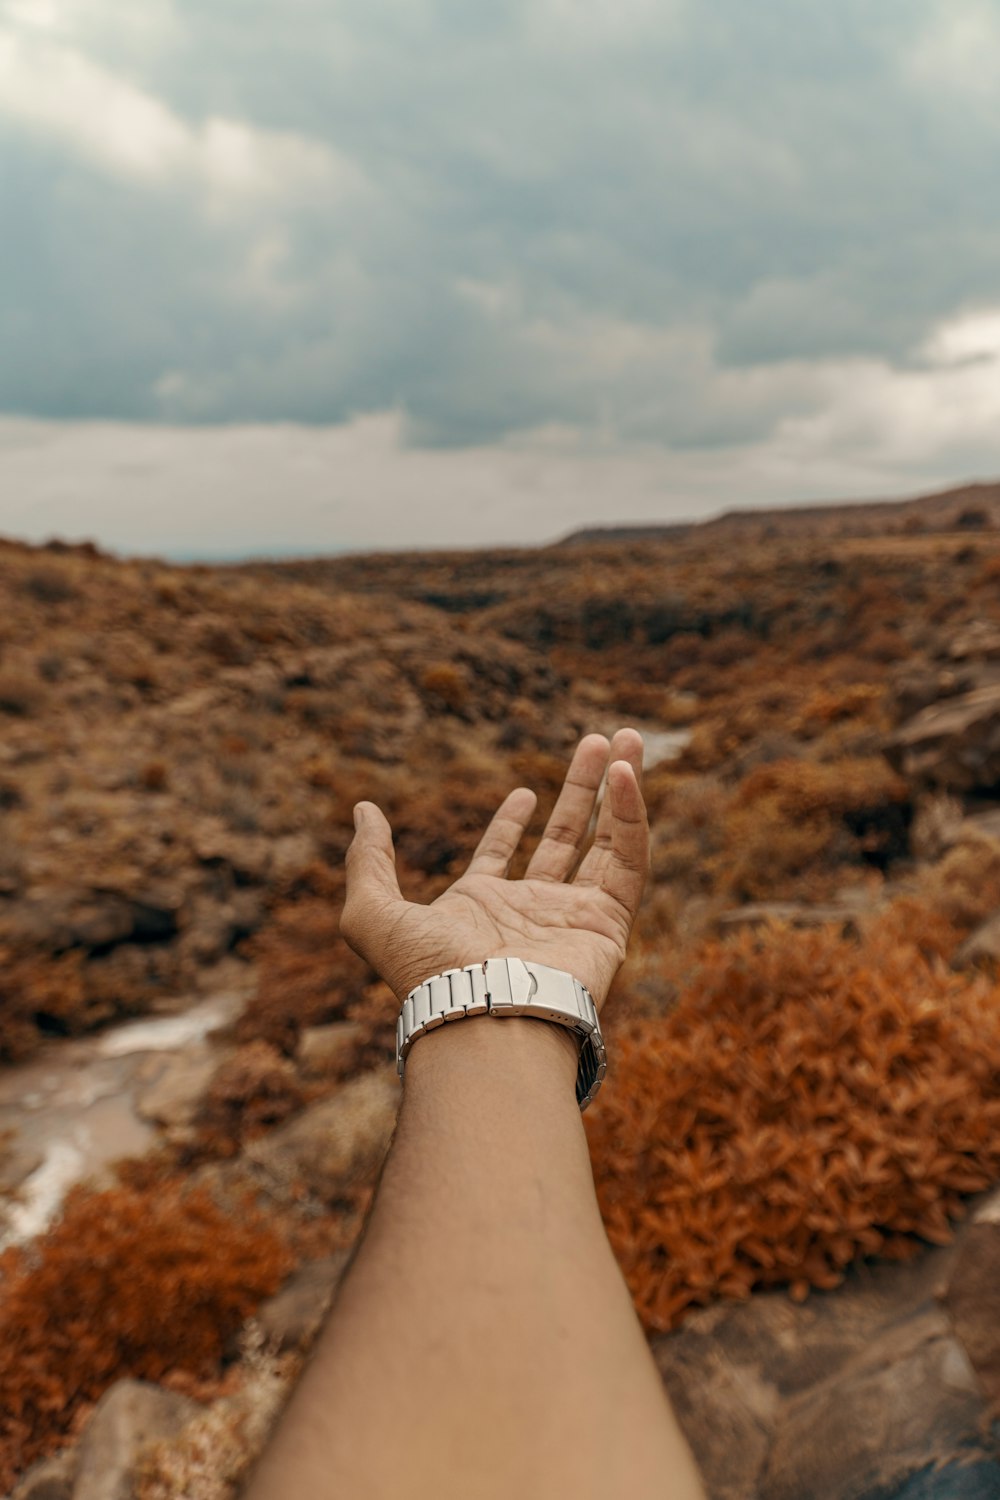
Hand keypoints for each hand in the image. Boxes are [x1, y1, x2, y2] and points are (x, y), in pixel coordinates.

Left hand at [340, 729, 647, 1008]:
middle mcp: (531, 912)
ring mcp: (573, 918)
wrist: (482, 1016)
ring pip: (604, 841)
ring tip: (627, 738)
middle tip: (601, 740)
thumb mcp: (372, 912)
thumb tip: (363, 810)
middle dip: (581, 788)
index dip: (512, 824)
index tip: (524, 791)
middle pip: (564, 837)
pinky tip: (627, 774)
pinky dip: (631, 816)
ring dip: (617, 789)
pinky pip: (628, 860)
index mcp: (481, 908)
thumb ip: (366, 859)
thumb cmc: (427, 974)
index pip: (503, 855)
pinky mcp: (608, 924)